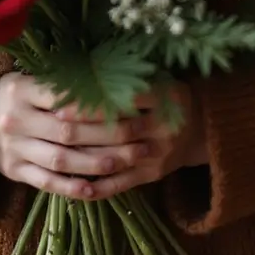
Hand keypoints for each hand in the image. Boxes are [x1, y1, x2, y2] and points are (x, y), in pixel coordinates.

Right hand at [0, 73, 151, 198]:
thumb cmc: (12, 95)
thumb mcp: (27, 79)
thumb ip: (59, 83)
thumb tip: (107, 78)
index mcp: (21, 90)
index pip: (66, 98)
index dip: (98, 103)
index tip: (129, 104)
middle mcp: (17, 119)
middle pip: (68, 131)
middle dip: (109, 134)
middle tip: (140, 134)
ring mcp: (15, 148)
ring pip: (61, 159)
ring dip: (96, 162)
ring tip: (126, 160)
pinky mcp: (14, 171)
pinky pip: (46, 182)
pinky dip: (71, 187)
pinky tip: (95, 188)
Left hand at [61, 81, 207, 200]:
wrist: (201, 127)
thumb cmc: (168, 96)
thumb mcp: (158, 78)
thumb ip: (129, 76)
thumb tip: (83, 69)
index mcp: (165, 97)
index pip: (125, 99)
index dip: (95, 101)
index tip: (66, 100)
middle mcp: (163, 127)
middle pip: (118, 130)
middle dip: (84, 128)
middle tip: (54, 124)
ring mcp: (158, 154)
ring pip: (116, 158)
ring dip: (85, 156)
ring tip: (58, 151)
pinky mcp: (153, 175)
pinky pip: (122, 183)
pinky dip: (98, 186)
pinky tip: (75, 184)